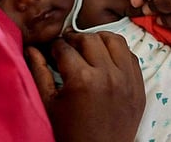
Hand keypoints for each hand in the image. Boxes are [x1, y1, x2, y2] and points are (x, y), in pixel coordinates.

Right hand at [26, 32, 144, 141]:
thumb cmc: (68, 133)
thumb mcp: (47, 103)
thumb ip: (38, 71)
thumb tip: (31, 47)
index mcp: (82, 79)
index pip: (65, 47)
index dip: (54, 45)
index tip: (50, 49)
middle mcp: (108, 75)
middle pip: (90, 38)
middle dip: (74, 40)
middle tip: (66, 49)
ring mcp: (127, 81)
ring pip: (115, 40)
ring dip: (99, 40)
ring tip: (87, 49)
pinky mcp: (139, 88)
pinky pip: (131, 57)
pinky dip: (118, 53)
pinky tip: (106, 59)